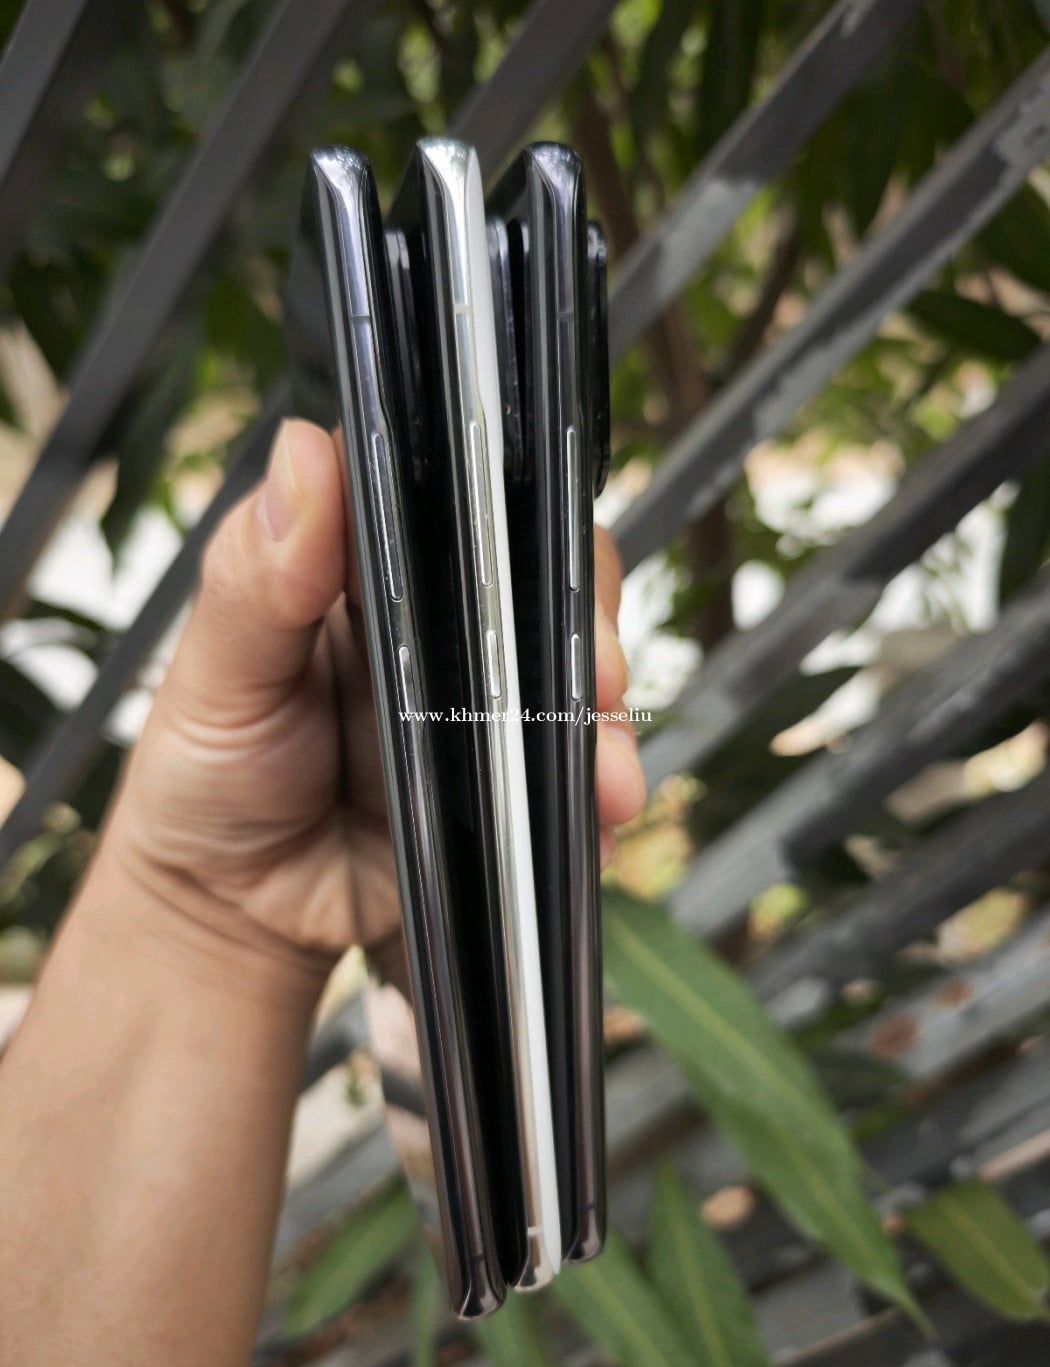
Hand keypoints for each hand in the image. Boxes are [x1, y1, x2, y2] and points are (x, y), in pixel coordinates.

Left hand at [108, 420, 646, 971]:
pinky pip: (570, 766)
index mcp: (363, 567)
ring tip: (605, 780)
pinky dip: (594, 791)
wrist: (236, 911)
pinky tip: (596, 822)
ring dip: (602, 718)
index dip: (510, 511)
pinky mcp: (503, 773)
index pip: (454, 495)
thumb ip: (254, 578)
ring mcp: (478, 698)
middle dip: (586, 621)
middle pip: (540, 575)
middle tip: (597, 679)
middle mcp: (436, 620)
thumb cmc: (208, 775)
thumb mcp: (216, 676)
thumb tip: (301, 455)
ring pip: (571, 670)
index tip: (533, 554)